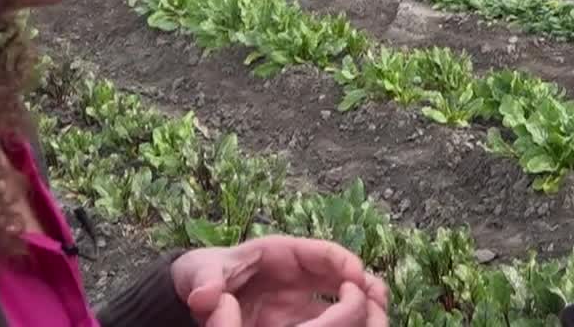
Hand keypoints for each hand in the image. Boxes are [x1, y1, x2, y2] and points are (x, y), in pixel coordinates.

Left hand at [172, 235, 389, 326]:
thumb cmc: (201, 275)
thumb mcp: (200, 273)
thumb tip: (205, 296)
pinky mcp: (299, 320)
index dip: (343, 263)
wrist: (197, 291)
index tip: (357, 278)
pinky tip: (356, 325)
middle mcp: (299, 274)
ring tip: (376, 312)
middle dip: (361, 284)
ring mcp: (301, 298)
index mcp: (279, 254)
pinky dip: (345, 320)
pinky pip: (329, 320)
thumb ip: (205, 280)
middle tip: (375, 298)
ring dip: (361, 304)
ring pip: (343, 298)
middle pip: (342, 274)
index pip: (322, 253)